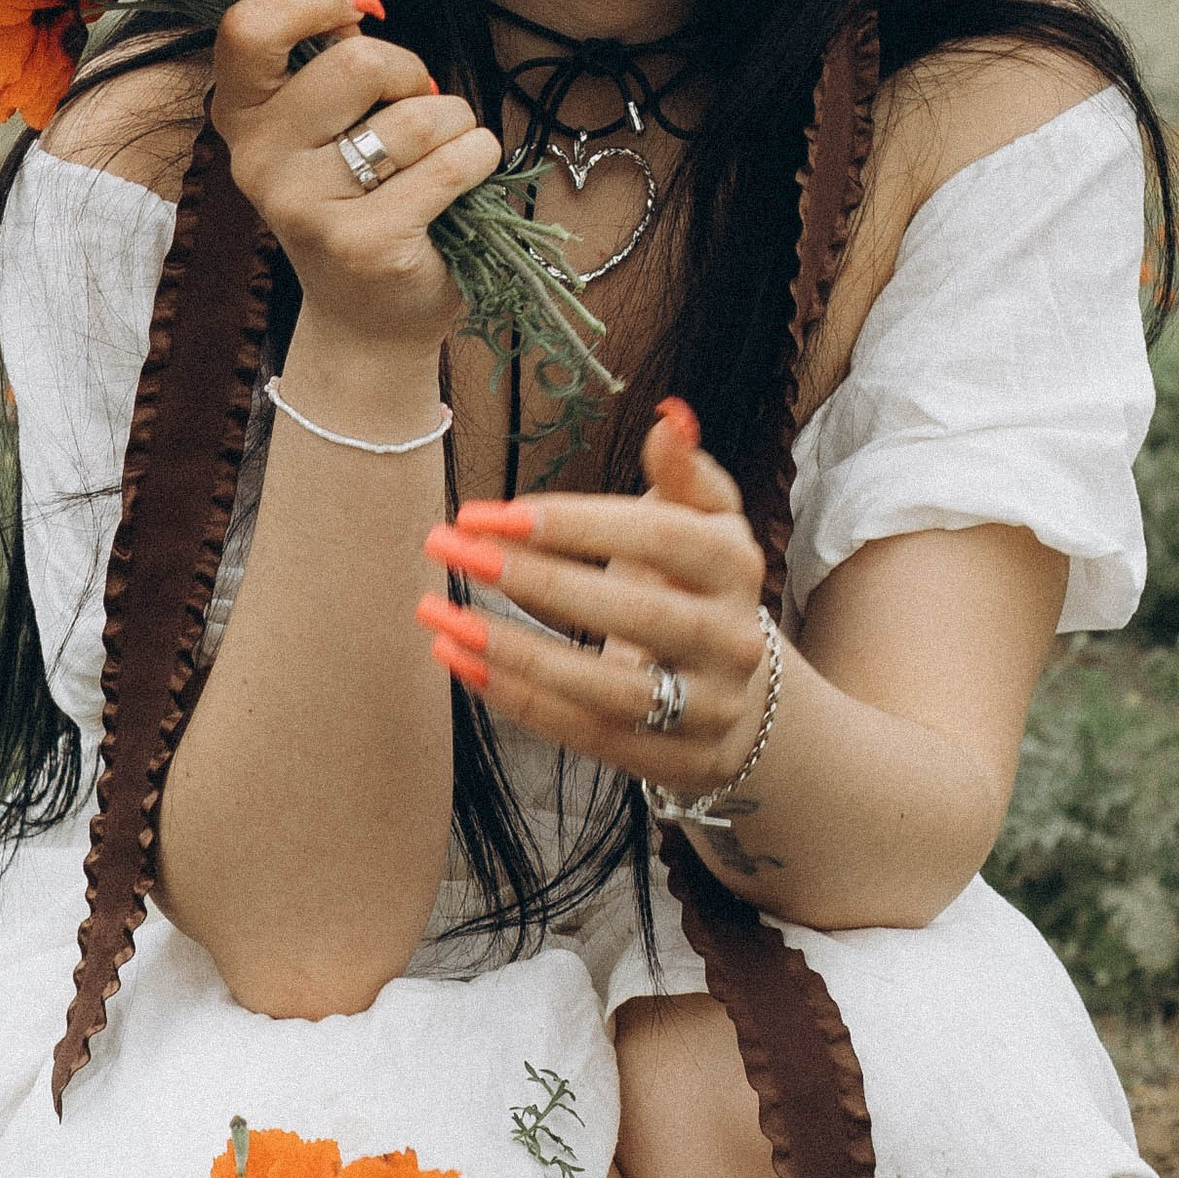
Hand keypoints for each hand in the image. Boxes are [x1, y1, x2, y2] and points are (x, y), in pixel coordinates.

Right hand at [210, 0, 503, 352]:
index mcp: (242, 115)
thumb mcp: (327, 111)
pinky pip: (450, 165)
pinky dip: (477, 160)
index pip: (249, 26)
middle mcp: (259, 160)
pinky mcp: (364, 243)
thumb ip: (311, 30)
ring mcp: (306, 207)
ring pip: (415, 116)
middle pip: (356, 62)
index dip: (312, 1)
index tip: (352, 19)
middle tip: (415, 109)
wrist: (370, 317)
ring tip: (439, 159)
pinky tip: (465, 182)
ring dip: (453, 125)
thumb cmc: (358, 194)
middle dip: (411, 74)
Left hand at [415, 401, 772, 784]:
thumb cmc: (692, 585)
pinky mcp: (679, 763)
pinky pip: (589, 736)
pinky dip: (519, 701)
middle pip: (637, 612)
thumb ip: (683, 473)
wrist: (738, 692)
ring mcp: (709, 708)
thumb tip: (670, 414)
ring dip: (516, 653)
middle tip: (450, 548)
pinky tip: (460, 661)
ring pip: (609, 690)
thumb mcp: (701, 523)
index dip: (577, 523)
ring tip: (440, 619)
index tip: (491, 512)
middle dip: (536, 580)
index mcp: (737, 566)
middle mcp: (734, 640)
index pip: (660, 537)